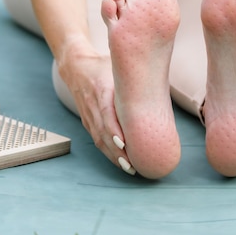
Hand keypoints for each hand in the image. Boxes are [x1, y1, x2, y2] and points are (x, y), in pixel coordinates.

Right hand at [56, 41, 135, 174]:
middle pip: (103, 132)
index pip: (106, 114)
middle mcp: (92, 105)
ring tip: (129, 168)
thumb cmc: (102, 66)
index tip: (124, 143)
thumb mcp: (116, 66)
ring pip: (99, 139)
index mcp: (101, 90)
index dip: (114, 130)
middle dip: (116, 151)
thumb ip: (135, 75)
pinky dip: (108, 151)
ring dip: (113, 155)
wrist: (75, 67)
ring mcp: (88, 115)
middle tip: (132, 164)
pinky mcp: (87, 121)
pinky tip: (120, 161)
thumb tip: (160, 84)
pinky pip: (97, 138)